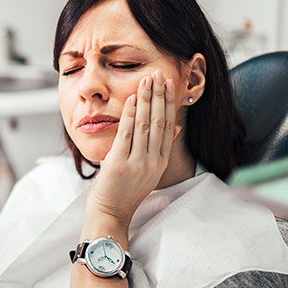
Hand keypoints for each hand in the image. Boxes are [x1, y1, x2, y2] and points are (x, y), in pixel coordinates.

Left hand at [85, 70, 180, 229]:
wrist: (111, 212)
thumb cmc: (125, 190)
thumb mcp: (148, 170)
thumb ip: (160, 148)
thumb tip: (176, 126)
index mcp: (160, 162)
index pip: (168, 127)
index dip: (169, 103)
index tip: (169, 84)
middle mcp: (153, 162)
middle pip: (160, 122)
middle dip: (160, 96)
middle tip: (159, 74)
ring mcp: (138, 163)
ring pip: (146, 125)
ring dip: (147, 100)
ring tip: (147, 80)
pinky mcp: (120, 164)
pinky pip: (127, 134)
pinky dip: (130, 114)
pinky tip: (132, 99)